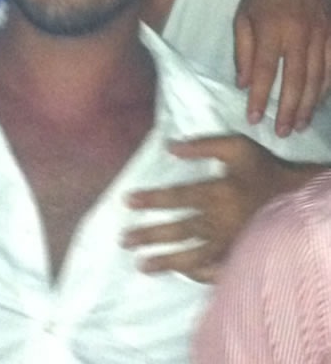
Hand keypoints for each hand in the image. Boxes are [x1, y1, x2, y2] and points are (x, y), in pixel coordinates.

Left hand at [122, 136, 319, 282]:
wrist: (297, 197)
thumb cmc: (264, 170)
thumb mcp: (236, 147)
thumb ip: (203, 146)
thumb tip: (170, 146)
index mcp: (216, 193)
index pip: (176, 197)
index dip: (150, 199)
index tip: (127, 202)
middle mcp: (218, 222)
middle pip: (178, 231)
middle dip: (149, 235)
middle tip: (124, 240)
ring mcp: (229, 244)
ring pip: (191, 256)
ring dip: (165, 261)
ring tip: (142, 265)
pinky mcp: (239, 256)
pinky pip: (214, 270)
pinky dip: (197, 274)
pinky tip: (182, 274)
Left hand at [234, 0, 330, 136]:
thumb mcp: (242, 19)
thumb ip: (243, 53)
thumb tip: (244, 85)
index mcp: (272, 29)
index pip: (265, 72)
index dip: (260, 98)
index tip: (254, 119)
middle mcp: (299, 33)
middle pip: (296, 80)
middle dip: (289, 110)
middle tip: (283, 132)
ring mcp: (320, 31)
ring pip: (318, 76)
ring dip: (310, 104)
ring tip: (302, 124)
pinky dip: (328, 86)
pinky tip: (321, 102)